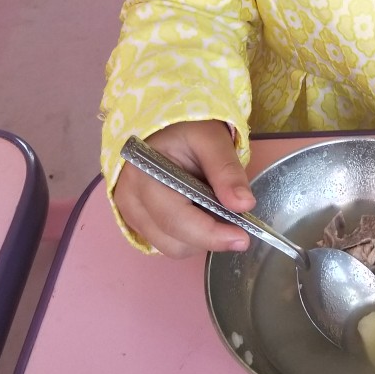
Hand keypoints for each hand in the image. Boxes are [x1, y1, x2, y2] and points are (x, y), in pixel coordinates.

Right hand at [113, 119, 255, 257]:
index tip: (242, 238)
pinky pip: (168, 241)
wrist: (165, 126)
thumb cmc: (186, 126)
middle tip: (237, 221)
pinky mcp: (137, 222)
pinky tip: (201, 211)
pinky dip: (191, 235)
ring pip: (172, 247)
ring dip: (201, 237)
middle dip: (210, 237)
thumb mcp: (212, 138)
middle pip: (174, 241)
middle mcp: (130, 200)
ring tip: (215, 207)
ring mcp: (130, 214)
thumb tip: (244, 205)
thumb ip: (227, 170)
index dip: (211, 234)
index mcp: (144, 175)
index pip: (177, 219)